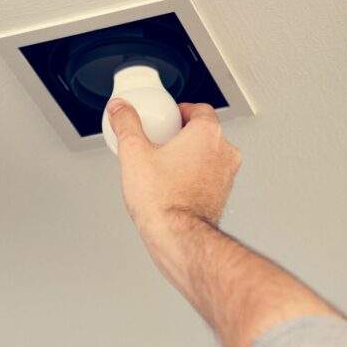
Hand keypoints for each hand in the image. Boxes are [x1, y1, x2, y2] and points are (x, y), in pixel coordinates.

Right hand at [106, 100, 241, 228]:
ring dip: (189, 157)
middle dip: (182, 136)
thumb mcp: (134, 154)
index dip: (179, 111)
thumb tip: (120, 108)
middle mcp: (224, 151)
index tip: (165, 119)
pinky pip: (208, 177)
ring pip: (208, 156)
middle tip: (160, 144)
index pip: (198, 108)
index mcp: (207, 133)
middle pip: (204, 132)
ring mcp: (227, 175)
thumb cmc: (163, 201)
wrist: (178, 237)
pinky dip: (194, 177)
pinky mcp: (223, 196)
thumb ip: (126, 124)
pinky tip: (172, 187)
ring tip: (164, 168)